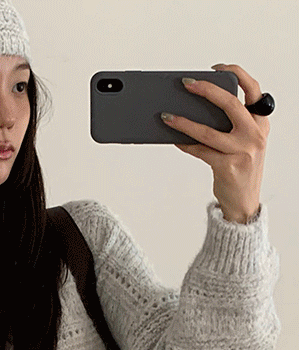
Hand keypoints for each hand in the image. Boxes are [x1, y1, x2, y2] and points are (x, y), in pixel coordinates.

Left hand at [163, 64, 269, 222]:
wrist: (244, 201)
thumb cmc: (240, 167)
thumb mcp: (243, 141)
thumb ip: (231, 123)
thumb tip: (197, 105)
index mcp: (261, 122)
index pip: (253, 90)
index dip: (236, 74)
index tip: (216, 68)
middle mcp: (255, 134)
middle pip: (230, 104)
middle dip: (206, 90)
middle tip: (186, 83)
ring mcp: (242, 151)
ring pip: (208, 131)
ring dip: (184, 122)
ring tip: (166, 116)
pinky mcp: (228, 167)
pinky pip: (200, 151)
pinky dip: (185, 144)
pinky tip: (173, 138)